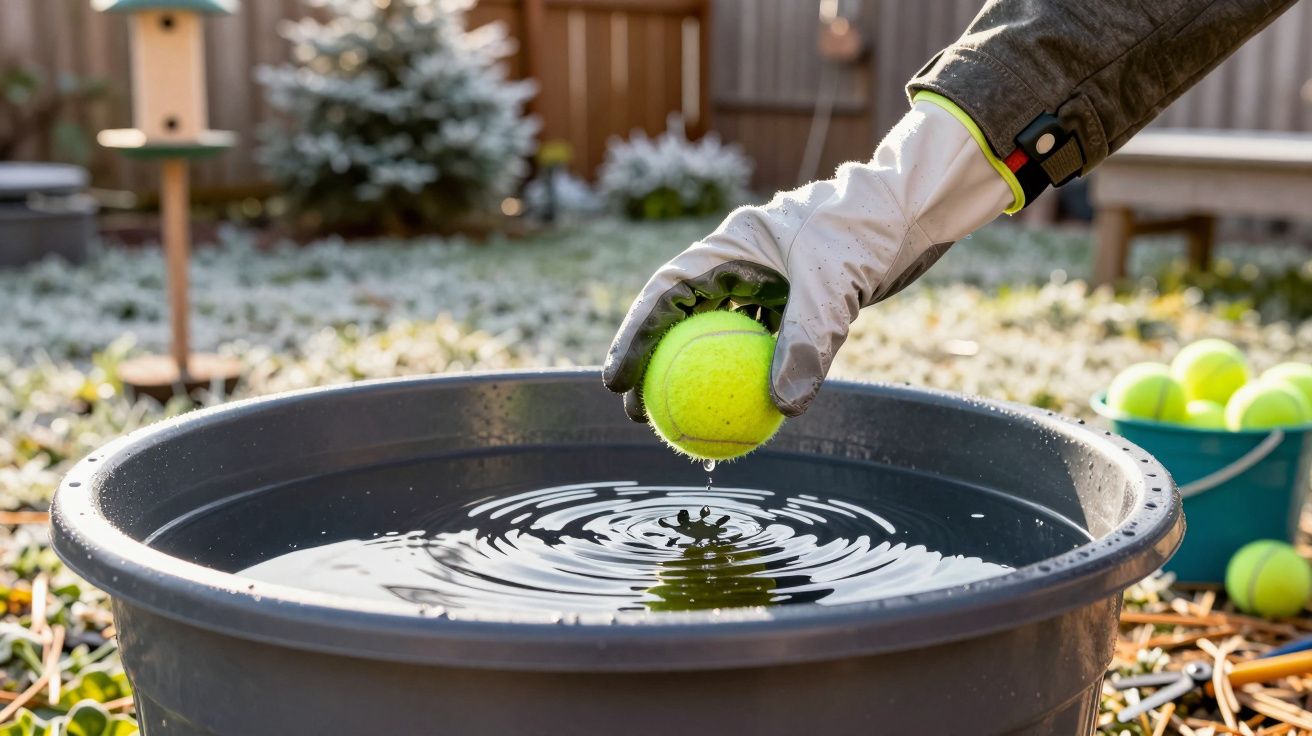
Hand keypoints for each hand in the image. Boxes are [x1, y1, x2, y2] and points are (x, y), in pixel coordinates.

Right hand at [604, 99, 1016, 420]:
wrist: (913, 208)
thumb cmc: (868, 230)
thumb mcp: (834, 286)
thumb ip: (805, 343)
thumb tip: (783, 410)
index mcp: (730, 244)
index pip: (666, 293)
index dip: (633, 338)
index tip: (617, 382)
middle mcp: (739, 260)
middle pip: (679, 317)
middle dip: (652, 365)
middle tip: (640, 413)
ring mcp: (765, 279)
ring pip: (716, 331)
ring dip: (697, 372)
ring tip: (683, 418)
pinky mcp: (793, 296)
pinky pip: (760, 340)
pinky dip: (751, 372)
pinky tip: (751, 410)